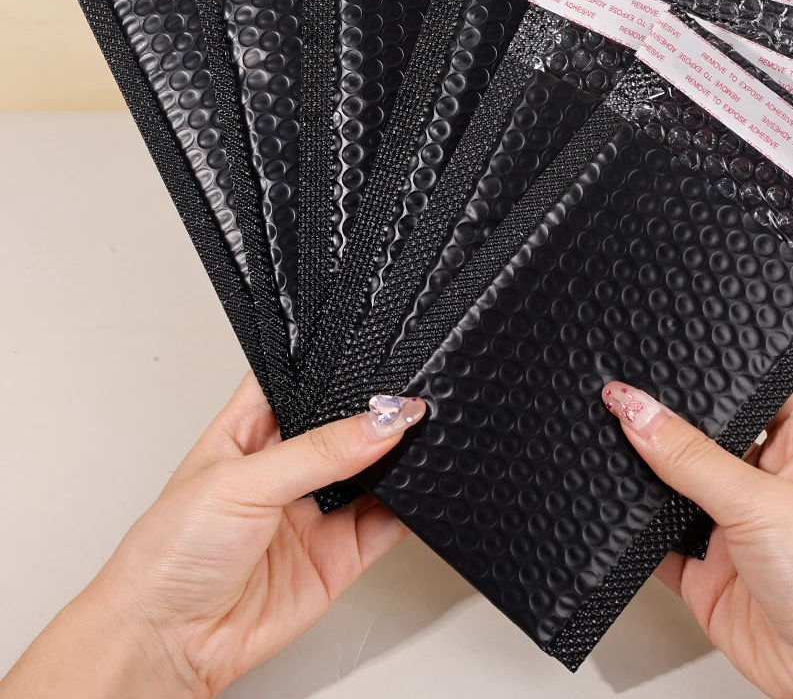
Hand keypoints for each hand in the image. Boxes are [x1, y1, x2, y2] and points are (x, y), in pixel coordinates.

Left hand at [0, 374, 425, 698]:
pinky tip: (417, 486)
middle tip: (407, 399)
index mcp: (248, 431)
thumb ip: (318, 452)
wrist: (169, 646)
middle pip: (343, 425)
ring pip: (371, 471)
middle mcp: (285, 468)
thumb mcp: (241, 482)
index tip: (375, 353)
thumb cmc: (167, 557)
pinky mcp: (339, 554)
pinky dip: (409, 507)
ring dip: (398, 455)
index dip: (332, 366)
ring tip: (418, 435)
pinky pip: (387, 523)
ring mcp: (314, 511)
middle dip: (375, 412)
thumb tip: (381, 422)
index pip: (296, 382)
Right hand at [602, 381, 792, 698]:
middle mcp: (768, 482)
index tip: (664, 351)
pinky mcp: (708, 572)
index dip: (715, 368)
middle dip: (668, 421)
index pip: (756, 386)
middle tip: (623, 396)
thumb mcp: (762, 499)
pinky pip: (659, 542)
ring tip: (608, 443)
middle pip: (706, 436)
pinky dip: (635, 530)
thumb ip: (691, 456)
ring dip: (646, 474)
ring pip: (676, 486)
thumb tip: (637, 410)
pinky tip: (616, 509)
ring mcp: (737, 527)